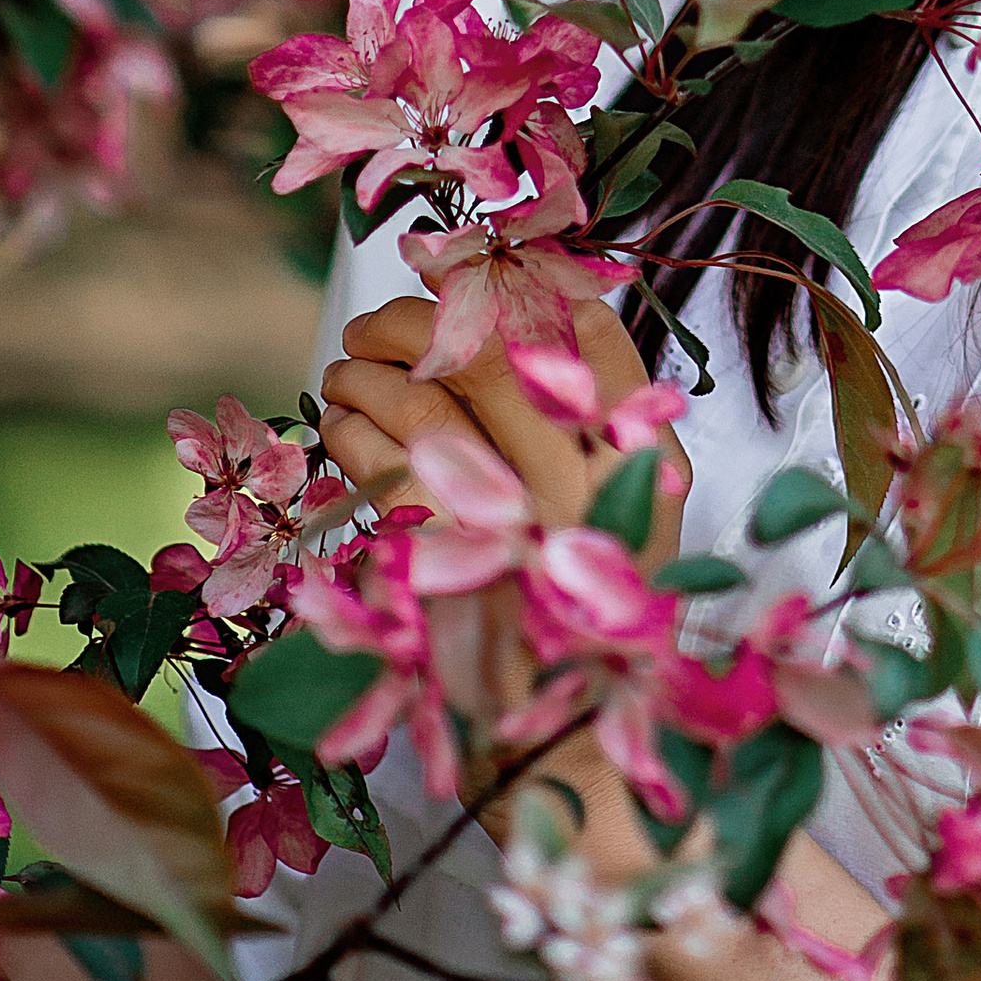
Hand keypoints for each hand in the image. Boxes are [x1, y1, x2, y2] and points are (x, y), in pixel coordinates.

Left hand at [319, 291, 689, 563]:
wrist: (554, 702)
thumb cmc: (587, 576)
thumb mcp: (637, 485)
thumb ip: (606, 395)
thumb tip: (539, 293)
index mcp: (633, 458)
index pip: (585, 332)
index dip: (519, 290)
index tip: (469, 279)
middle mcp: (572, 486)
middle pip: (487, 355)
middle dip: (417, 321)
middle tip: (380, 321)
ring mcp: (500, 524)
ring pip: (420, 403)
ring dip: (369, 369)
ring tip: (350, 365)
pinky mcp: (432, 561)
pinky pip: (376, 466)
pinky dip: (349, 429)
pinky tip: (344, 420)